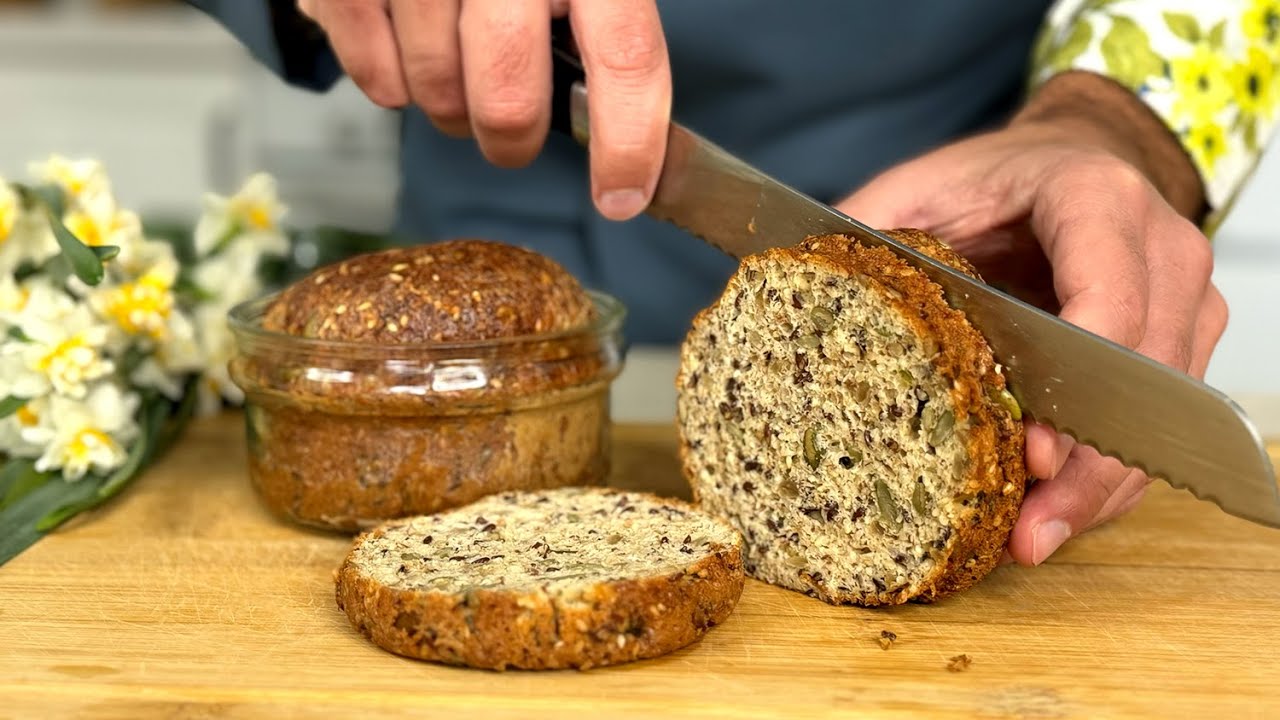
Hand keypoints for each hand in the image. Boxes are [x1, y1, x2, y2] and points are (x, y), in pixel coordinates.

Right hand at [296, 0, 670, 220]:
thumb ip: (606, 27)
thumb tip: (633, 147)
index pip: (626, 56)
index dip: (629, 143)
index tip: (621, 198)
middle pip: (511, 102)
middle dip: (512, 139)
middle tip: (513, 133)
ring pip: (438, 94)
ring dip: (450, 105)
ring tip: (456, 63)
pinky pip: (378, 79)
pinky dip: (393, 81)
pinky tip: (406, 41)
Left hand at [837, 71, 1225, 566]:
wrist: (1062, 161)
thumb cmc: (991, 179)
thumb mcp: (918, 188)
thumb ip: (867, 232)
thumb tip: (797, 290)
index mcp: (1095, 197)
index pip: (1109, 293)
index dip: (1073, 382)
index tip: (1034, 449)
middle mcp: (1160, 249)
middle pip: (1144, 376)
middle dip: (1088, 463)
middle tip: (1031, 526)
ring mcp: (1183, 300)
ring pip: (1158, 416)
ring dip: (1099, 487)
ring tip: (1034, 537)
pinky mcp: (1184, 344)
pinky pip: (1155, 425)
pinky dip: (1108, 477)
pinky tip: (1056, 514)